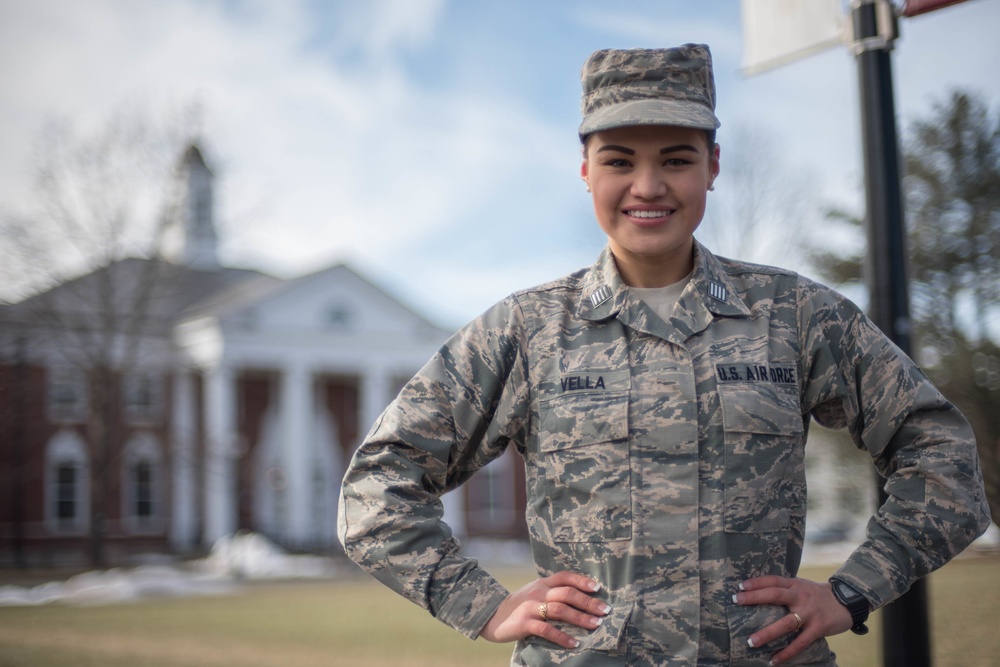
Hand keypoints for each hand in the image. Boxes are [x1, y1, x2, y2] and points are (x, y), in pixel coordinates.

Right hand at [479, 571, 610, 648]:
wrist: (492, 616)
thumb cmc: (519, 605)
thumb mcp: (534, 592)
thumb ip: (552, 592)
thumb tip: (581, 596)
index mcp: (541, 583)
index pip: (564, 576)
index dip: (582, 580)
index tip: (598, 587)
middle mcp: (537, 592)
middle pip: (567, 593)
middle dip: (588, 602)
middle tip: (605, 610)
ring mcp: (531, 608)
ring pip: (560, 610)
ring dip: (580, 618)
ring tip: (596, 625)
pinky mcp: (525, 624)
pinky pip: (547, 630)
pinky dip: (562, 637)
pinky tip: (574, 643)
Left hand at [733, 575, 855, 665]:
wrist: (847, 601)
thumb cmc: (818, 595)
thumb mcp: (802, 586)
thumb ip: (785, 589)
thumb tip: (760, 593)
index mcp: (795, 585)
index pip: (773, 580)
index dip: (756, 582)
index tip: (739, 587)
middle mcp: (800, 596)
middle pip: (775, 595)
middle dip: (754, 598)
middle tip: (736, 601)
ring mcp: (809, 613)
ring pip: (786, 623)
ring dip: (767, 633)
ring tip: (751, 642)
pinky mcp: (818, 628)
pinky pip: (800, 643)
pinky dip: (787, 653)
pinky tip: (774, 660)